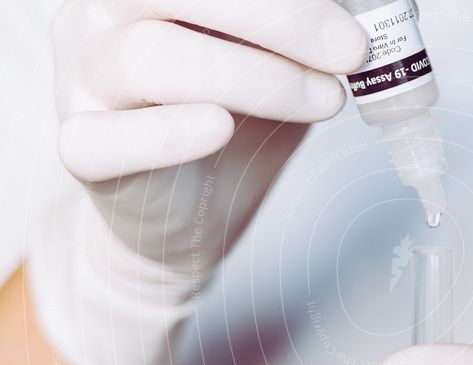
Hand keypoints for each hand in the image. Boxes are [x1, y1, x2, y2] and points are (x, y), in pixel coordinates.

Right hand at [28, 0, 366, 364]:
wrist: (188, 218)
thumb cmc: (234, 133)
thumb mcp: (282, 68)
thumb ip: (311, 36)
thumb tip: (373, 10)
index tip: (355, 22)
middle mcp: (102, 16)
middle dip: (282, 17)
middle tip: (351, 51)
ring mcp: (82, 81)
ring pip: (152, 56)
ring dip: (256, 77)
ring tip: (324, 101)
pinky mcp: (82, 150)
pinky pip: (107, 138)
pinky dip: (169, 133)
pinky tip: (220, 129)